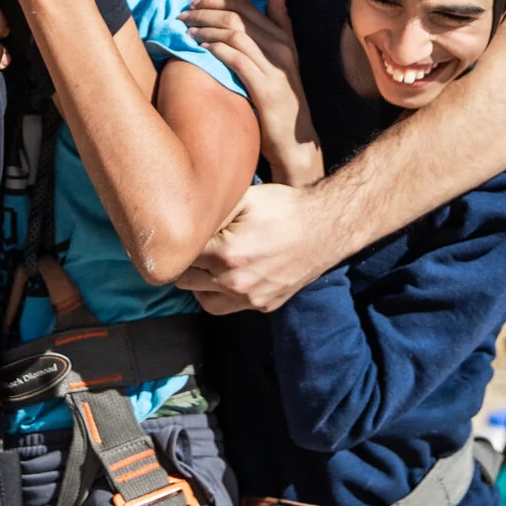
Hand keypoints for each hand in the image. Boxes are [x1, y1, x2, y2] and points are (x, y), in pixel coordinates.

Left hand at [175, 179, 345, 314]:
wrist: (326, 228)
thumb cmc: (284, 207)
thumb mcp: (244, 197)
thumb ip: (210, 210)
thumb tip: (180, 215)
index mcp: (225, 253)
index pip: (179, 254)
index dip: (179, 239)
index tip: (183, 231)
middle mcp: (234, 282)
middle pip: (184, 278)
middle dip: (185, 261)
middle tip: (195, 244)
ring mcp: (249, 298)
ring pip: (201, 298)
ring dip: (199, 281)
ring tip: (208, 262)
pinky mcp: (262, 306)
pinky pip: (227, 307)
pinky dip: (221, 293)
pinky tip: (228, 273)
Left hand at [181, 0, 321, 185]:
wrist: (295, 141)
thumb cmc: (282, 100)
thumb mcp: (283, 61)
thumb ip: (279, 27)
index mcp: (283, 38)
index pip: (247, 5)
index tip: (196, 3)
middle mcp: (281, 48)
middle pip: (237, 17)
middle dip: (206, 12)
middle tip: (184, 15)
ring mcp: (275, 68)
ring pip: (235, 34)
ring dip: (206, 29)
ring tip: (187, 31)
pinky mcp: (266, 88)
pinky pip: (236, 60)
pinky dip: (216, 50)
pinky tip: (200, 50)